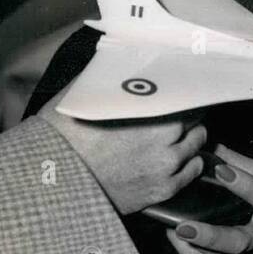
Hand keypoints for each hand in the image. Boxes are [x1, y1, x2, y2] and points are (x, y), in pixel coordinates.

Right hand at [39, 87, 205, 215]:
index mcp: (150, 108)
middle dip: (186, 113)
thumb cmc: (64, 137)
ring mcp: (167, 166)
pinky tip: (180, 157)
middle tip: (174, 112)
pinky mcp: (162, 190)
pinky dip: (190, 161)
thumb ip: (109, 78)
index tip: (175, 91)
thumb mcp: (82, 95)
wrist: (54, 183)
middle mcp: (166, 136)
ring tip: (177, 134)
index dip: (181, 91)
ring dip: (189, 136)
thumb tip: (121, 63)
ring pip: (197, 144)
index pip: (186, 93)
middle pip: (195, 117)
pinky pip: (192, 172)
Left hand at [165, 144, 252, 253]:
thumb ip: (243, 166)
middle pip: (237, 241)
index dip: (244, 185)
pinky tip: (173, 235)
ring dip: (190, 244)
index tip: (220, 170)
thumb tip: (213, 144)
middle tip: (184, 226)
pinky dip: (187, 251)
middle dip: (210, 236)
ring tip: (171, 227)